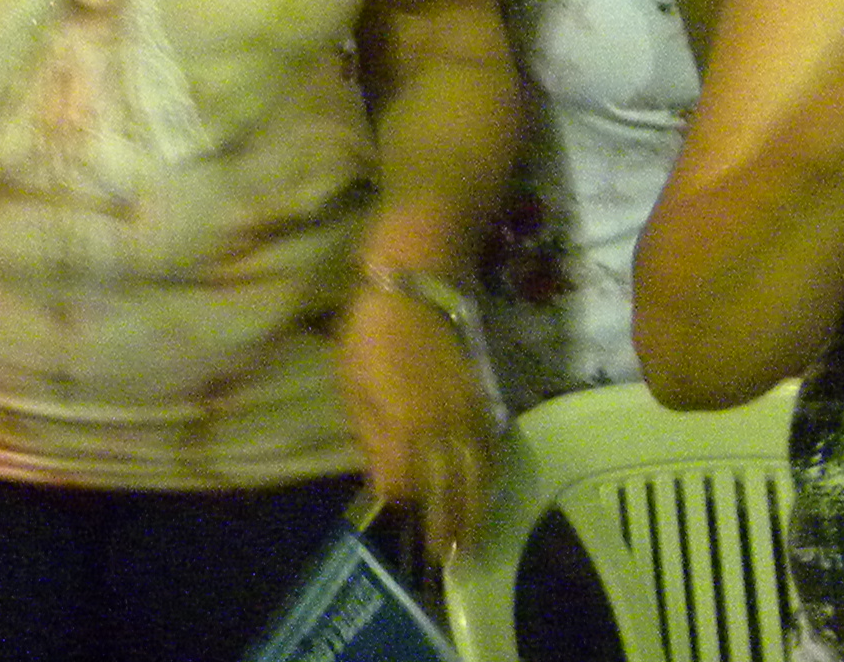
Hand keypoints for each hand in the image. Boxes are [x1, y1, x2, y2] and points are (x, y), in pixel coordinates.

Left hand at [339, 279, 491, 555]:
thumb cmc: (370, 331)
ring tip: (474, 540)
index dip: (403, 505)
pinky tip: (488, 490)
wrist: (415, 283)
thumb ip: (370, 434)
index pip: (406, 485)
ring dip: (477, 511)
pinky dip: (491, 478)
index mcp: (403, 427)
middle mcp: (441, 430)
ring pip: (478, 476)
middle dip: (450, 528)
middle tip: (451, 560)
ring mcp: (467, 415)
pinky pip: (491, 451)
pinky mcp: (483, 400)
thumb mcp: (352, 382)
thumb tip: (384, 475)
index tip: (397, 521)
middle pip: (450, 491)